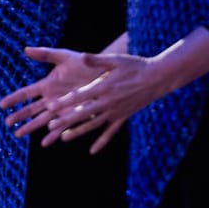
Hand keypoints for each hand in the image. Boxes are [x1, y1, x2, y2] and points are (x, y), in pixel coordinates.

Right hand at [0, 47, 110, 139]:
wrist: (103, 73)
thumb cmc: (83, 64)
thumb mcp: (64, 56)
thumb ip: (45, 54)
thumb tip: (25, 49)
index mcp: (46, 85)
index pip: (26, 93)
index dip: (14, 99)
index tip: (1, 105)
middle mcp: (51, 99)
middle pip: (31, 109)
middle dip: (19, 116)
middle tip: (7, 123)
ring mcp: (61, 108)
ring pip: (42, 120)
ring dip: (30, 128)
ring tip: (18, 135)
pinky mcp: (73, 115)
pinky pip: (61, 126)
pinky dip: (53, 135)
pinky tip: (44, 142)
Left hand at [39, 51, 167, 153]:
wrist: (158, 78)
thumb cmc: (135, 66)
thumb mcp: (115, 60)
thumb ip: (97, 60)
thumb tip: (82, 56)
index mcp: (104, 87)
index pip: (80, 96)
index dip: (65, 101)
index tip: (50, 106)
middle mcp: (108, 102)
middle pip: (83, 113)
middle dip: (66, 119)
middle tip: (50, 126)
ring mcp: (116, 112)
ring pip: (94, 124)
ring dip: (78, 131)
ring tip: (63, 138)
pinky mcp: (123, 117)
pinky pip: (111, 132)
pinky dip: (102, 142)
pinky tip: (93, 151)